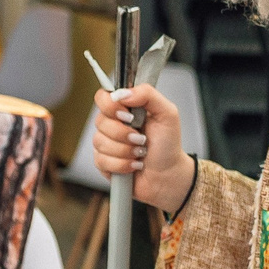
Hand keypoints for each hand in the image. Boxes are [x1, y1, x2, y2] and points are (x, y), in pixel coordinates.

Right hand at [91, 85, 196, 211]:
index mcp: (125, 108)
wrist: (168, 175)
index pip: (102, 97)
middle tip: (142, 139)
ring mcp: (105, 144)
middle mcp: (112, 124)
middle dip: (124, 133)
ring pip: (100, 143)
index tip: (128, 114)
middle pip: (100, 121)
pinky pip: (102, 161)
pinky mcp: (102, 163)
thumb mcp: (167, 113)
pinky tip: (134, 165)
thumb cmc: (168, 144)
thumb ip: (148, 94)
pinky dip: (122, 164)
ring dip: (125, 151)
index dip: (110, 106)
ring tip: (140, 153)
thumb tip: (122, 93)